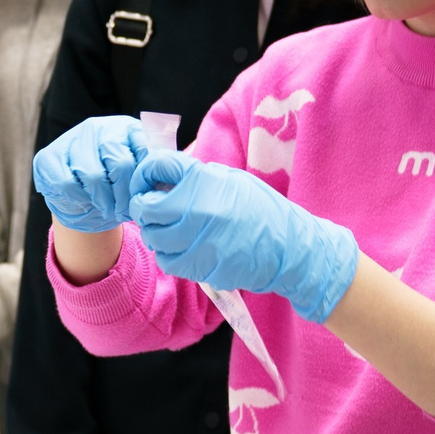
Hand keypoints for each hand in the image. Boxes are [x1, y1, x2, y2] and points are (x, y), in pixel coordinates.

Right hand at [32, 114, 155, 232]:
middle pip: (120, 164)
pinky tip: (84, 202)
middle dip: (125, 196)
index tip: (143, 197)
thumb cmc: (117, 190)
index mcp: (127, 128)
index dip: (145, 181)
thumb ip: (156, 172)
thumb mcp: (141, 178)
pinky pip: (67, 185)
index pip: (146, 150)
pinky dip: (79, 201)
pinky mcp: (48, 158)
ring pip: (93, 176)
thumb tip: (172, 174)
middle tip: (124, 210)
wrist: (83, 204)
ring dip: (103, 202)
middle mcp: (99, 127)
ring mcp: (72, 139)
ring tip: (107, 210)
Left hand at [128, 152, 358, 322]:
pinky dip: (168, 255)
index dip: (145, 173)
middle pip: (146, 208)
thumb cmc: (262, 210)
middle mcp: (197, 208)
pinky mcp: (202, 266)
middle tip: (152, 210)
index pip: (156, 166)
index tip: (147, 182)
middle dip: (145, 208)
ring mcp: (198, 240)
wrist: (290, 247)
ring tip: (169, 231)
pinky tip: (181, 249)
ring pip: (153, 238)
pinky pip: (168, 261)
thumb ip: (196, 177)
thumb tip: (165, 178)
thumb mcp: (230, 180)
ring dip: (155, 234)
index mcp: (204, 180)